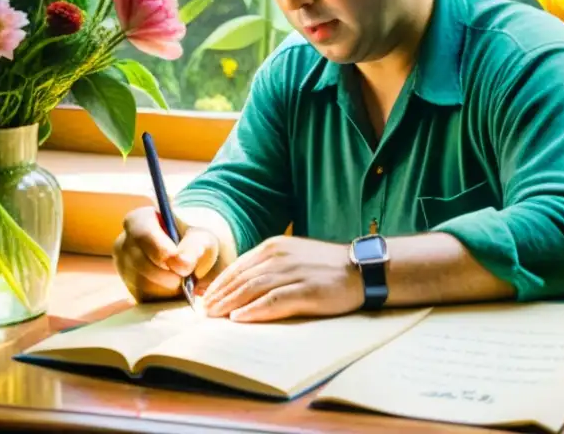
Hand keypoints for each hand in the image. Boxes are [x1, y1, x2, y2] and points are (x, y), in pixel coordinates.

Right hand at [112, 206, 219, 301]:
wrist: (190, 257)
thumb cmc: (193, 241)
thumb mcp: (201, 238)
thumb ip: (193, 247)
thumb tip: (182, 263)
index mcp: (140, 220)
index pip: (142, 233)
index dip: (161, 250)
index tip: (182, 265)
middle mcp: (125, 241)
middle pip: (140, 262)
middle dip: (167, 274)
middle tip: (187, 277)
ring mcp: (123, 265)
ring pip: (140, 283)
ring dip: (166, 288)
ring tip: (182, 282)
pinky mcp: (127, 286)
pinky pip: (142, 297)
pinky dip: (162, 298)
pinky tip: (174, 289)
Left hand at [200, 236, 363, 321]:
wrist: (360, 269)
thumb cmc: (325, 266)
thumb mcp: (293, 256)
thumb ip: (267, 266)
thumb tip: (239, 283)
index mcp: (275, 246)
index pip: (238, 266)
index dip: (219, 283)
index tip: (204, 298)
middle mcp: (280, 256)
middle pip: (241, 278)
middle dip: (219, 296)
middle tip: (203, 312)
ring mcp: (293, 273)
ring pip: (252, 289)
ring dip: (229, 304)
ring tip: (214, 317)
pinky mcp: (306, 290)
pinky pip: (273, 301)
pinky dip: (253, 310)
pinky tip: (239, 318)